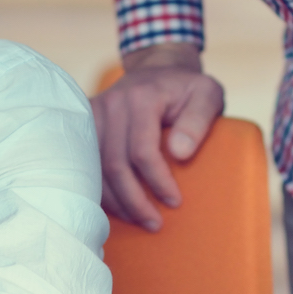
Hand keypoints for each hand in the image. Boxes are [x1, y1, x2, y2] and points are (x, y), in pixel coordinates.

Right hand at [91, 42, 225, 231]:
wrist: (156, 69)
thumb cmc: (187, 89)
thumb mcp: (208, 95)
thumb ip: (198, 121)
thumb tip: (180, 153)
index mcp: (142, 97)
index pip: (142, 150)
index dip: (157, 182)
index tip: (174, 202)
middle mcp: (111, 104)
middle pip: (114, 164)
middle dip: (134, 201)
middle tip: (155, 223)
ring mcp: (93, 114)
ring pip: (94, 169)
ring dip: (116, 201)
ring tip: (139, 219)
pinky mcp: (84, 124)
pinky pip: (85, 164)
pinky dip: (100, 190)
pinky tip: (116, 207)